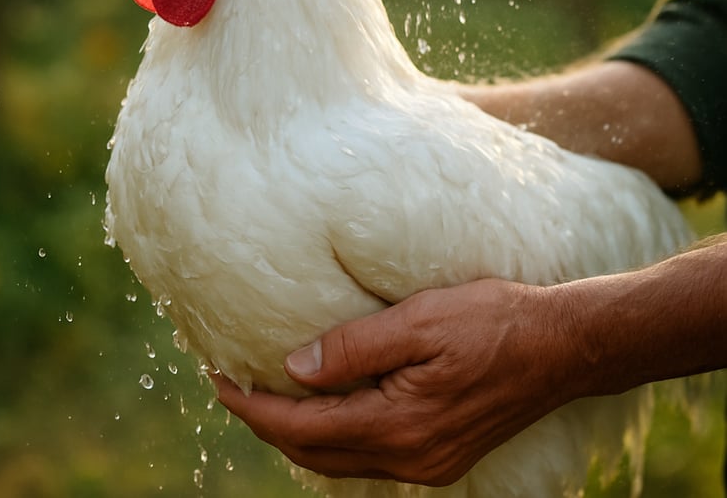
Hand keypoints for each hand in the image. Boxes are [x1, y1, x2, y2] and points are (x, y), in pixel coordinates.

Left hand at [215, 279, 576, 485]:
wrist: (562, 347)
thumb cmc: (493, 322)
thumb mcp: (420, 321)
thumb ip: (353, 348)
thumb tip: (293, 367)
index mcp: (399, 426)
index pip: (304, 426)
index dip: (256, 407)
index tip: (221, 380)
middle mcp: (411, 457)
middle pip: (315, 452)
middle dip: (267, 423)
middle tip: (231, 388)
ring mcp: (429, 462)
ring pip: (340, 459)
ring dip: (298, 432)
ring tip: (266, 398)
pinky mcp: (441, 453)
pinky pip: (368, 455)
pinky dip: (334, 435)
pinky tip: (325, 409)